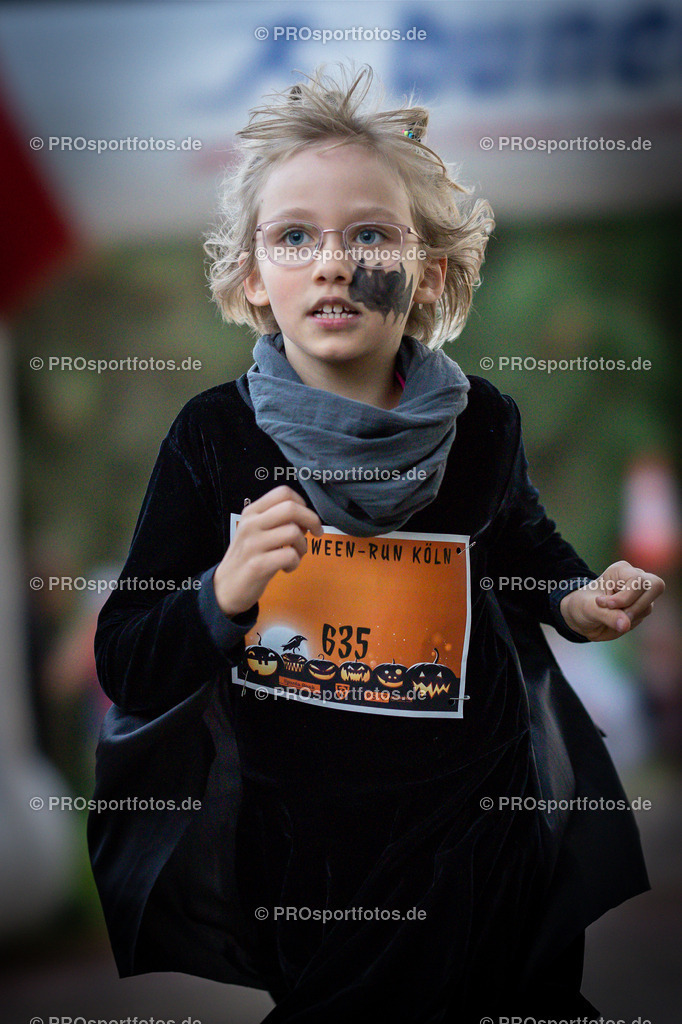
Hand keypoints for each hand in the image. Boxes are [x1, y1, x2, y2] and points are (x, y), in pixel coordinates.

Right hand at [213, 486, 322, 617]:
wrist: (225, 587)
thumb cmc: (248, 558)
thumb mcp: (256, 532)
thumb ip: (277, 521)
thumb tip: (306, 519)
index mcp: (251, 512)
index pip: (282, 492)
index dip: (302, 503)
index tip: (306, 519)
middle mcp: (251, 524)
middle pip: (291, 508)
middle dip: (312, 520)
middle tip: (316, 533)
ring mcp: (253, 544)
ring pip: (293, 532)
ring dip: (303, 546)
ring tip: (295, 555)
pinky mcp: (257, 565)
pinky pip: (290, 555)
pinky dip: (295, 563)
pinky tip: (286, 568)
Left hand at [559, 560, 664, 641]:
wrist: (580, 617)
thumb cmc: (581, 606)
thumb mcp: (588, 609)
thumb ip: (607, 615)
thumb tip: (626, 625)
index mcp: (620, 570)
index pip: (638, 581)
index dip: (625, 597)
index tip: (606, 605)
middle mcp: (634, 578)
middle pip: (655, 586)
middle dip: (636, 606)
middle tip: (617, 614)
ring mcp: (640, 594)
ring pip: (648, 607)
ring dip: (628, 617)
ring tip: (609, 617)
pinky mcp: (641, 607)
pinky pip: (642, 618)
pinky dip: (628, 623)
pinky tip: (614, 620)